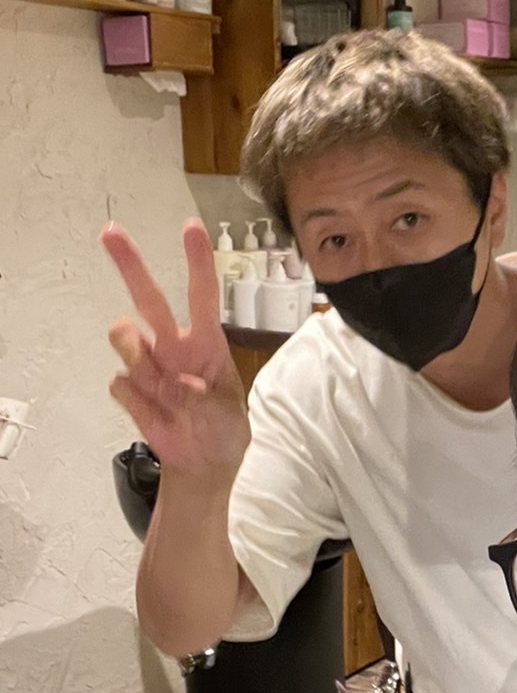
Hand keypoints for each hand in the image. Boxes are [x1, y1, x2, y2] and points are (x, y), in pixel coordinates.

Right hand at [101, 217, 249, 478]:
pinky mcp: (130, 390)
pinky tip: (157, 413)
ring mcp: (149, 366)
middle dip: (129, 265)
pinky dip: (137, 401)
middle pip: (148, 299)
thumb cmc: (224, 428)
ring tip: (160, 384)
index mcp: (206, 342)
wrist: (203, 464)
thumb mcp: (230, 417)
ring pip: (124, 337)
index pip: (201, 295)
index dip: (197, 262)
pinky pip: (120, 384)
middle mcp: (173, 346)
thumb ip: (207, 400)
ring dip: (135, 353)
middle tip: (110, 232)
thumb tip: (181, 384)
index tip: (191, 227)